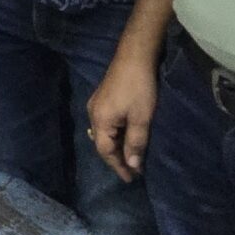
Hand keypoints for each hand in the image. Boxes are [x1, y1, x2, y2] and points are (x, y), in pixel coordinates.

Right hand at [85, 51, 159, 181]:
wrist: (135, 56)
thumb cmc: (139, 88)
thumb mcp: (141, 118)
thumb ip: (136, 143)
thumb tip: (133, 165)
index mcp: (100, 121)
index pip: (106, 151)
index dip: (118, 166)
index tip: (131, 179)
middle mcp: (93, 114)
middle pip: (102, 143)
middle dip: (116, 158)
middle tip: (132, 170)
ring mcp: (96, 104)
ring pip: (104, 133)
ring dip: (116, 146)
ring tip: (130, 156)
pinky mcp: (103, 97)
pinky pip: (105, 123)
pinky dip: (115, 134)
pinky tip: (125, 135)